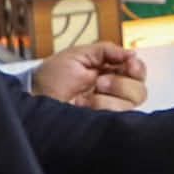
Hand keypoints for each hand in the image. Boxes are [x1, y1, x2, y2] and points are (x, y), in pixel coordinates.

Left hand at [31, 41, 147, 110]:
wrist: (34, 98)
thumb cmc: (49, 79)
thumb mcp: (77, 54)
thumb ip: (106, 50)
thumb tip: (131, 52)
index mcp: (109, 73)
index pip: (137, 72)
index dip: (137, 67)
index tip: (128, 63)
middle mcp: (113, 92)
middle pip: (139, 89)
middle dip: (121, 83)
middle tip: (99, 81)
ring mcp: (108, 110)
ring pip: (131, 104)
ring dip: (108, 97)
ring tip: (86, 96)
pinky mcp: (104, 123)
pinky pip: (119, 117)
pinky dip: (101, 107)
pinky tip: (84, 106)